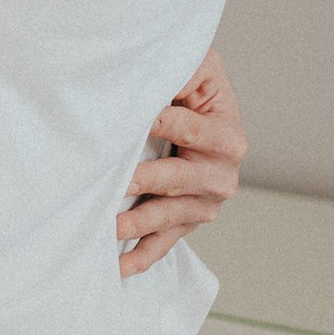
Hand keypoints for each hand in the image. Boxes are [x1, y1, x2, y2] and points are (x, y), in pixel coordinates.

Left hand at [117, 46, 246, 275]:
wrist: (203, 109)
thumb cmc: (192, 83)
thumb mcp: (197, 66)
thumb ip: (180, 68)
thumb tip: (148, 74)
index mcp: (227, 132)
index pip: (189, 128)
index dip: (160, 122)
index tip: (134, 120)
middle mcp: (223, 172)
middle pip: (179, 178)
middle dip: (144, 180)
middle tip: (114, 183)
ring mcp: (206, 202)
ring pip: (168, 215)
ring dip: (136, 224)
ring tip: (106, 229)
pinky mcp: (188, 221)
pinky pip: (165, 243)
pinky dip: (142, 257)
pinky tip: (118, 268)